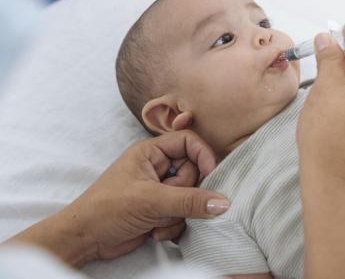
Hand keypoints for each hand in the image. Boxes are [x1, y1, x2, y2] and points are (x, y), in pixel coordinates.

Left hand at [7, 131, 228, 266]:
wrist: (84, 239)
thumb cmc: (108, 208)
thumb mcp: (150, 201)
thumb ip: (188, 201)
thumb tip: (222, 202)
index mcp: (151, 152)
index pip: (188, 141)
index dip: (202, 155)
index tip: (212, 175)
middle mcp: (158, 167)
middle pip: (192, 172)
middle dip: (184, 194)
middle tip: (168, 204)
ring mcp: (159, 189)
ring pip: (189, 196)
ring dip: (177, 214)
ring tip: (155, 221)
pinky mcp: (160, 210)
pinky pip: (182, 214)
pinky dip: (172, 225)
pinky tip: (153, 232)